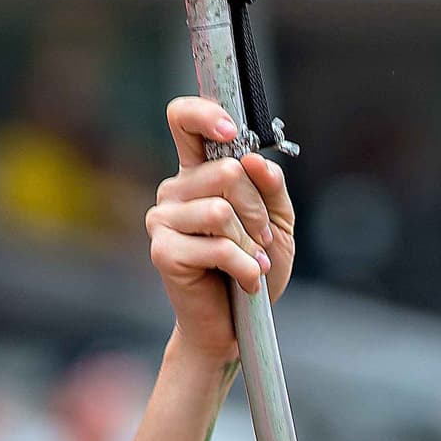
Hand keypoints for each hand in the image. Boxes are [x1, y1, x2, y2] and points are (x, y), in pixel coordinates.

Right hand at [146, 96, 295, 361]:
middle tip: (262, 240)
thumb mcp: (276, 224)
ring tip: (254, 263)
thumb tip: (255, 161)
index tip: (231, 133)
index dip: (205, 114)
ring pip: (222, 210)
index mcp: (197, 175)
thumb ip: (271, 188)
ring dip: (251, 243)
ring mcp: (163, 219)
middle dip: (258, 210)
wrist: (237, 326)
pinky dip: (245, 267)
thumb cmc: (253, 271)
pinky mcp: (164, 251)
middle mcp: (175, 190)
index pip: (183, 120)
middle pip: (226, 172)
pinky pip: (217, 246)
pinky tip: (247, 281)